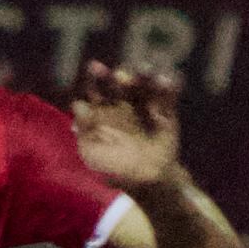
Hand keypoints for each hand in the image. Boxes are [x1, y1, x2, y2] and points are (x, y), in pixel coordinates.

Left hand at [69, 61, 185, 189]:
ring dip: (144, 76)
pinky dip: (169, 86)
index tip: (95, 67)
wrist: (146, 180)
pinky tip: (168, 79)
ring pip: (144, 85)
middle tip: (121, 76)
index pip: (96, 88)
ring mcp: (144, 105)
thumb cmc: (113, 167)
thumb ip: (86, 129)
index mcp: (101, 108)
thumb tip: (78, 106)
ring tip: (146, 71)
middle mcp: (122, 102)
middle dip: (121, 77)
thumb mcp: (92, 152)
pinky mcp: (166, 111)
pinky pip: (168, 96)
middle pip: (120, 83)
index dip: (95, 78)